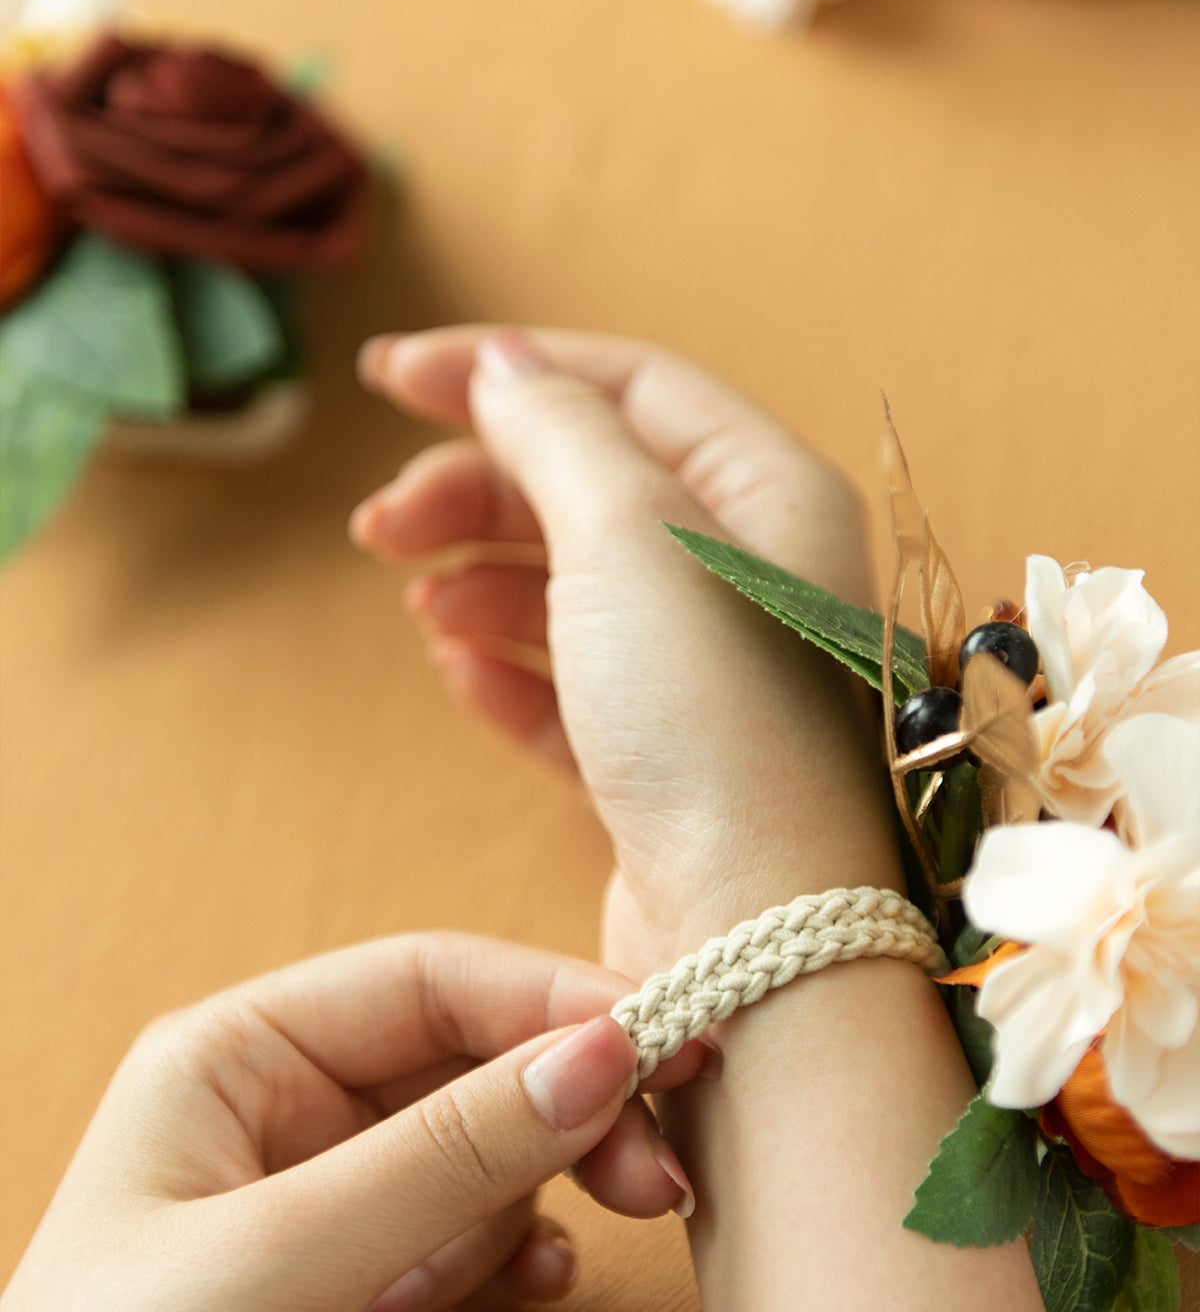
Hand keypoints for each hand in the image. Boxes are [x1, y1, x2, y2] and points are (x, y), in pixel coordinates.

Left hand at [0, 934, 701, 1311]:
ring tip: (625, 1215)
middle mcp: (281, 1121)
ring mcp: (319, 1220)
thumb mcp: (284, 1256)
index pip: (428, 983)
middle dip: (571, 1102)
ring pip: (481, 1159)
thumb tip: (601, 1052)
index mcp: (238, 1059)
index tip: (662, 1038)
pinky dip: (519, 1260)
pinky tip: (542, 1287)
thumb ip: (452, 1153)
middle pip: (468, 1067)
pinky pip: (468, 1252)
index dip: (551, 999)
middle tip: (659, 1160)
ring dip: (558, 1181)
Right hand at [353, 328, 901, 976]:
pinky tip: (458, 668)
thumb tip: (506, 369)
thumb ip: (559, 434)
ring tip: (415, 601)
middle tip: (377, 525)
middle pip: (590, 487)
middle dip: (474, 488)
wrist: (760, 941)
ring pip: (573, 589)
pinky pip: (575, 691)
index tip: (388, 380)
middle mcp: (753, 578)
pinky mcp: (671, 769)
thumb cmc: (714, 726)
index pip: (628, 386)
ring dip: (481, 576)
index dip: (504, 370)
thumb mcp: (628, 538)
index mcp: (771, 494)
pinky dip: (509, 668)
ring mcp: (712, 679)